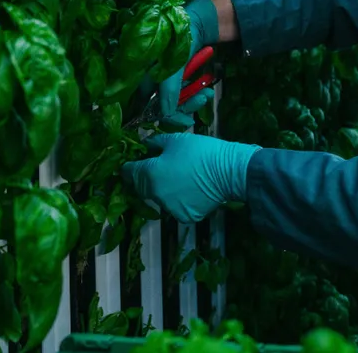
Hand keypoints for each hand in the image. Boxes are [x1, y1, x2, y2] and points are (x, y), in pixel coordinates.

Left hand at [121, 132, 259, 223]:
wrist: (229, 171)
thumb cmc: (201, 151)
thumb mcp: (176, 140)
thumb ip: (156, 143)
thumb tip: (146, 145)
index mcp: (150, 174)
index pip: (128, 173)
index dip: (128, 167)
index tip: (131, 163)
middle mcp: (155, 194)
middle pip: (141, 188)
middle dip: (144, 179)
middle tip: (155, 169)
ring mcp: (169, 208)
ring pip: (159, 198)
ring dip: (162, 190)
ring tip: (177, 179)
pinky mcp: (184, 216)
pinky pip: (176, 207)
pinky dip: (179, 200)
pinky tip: (190, 190)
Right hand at [157, 0, 220, 127]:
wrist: (196, 22)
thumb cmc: (178, 40)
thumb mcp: (173, 67)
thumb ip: (168, 90)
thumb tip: (165, 113)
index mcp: (141, 78)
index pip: (146, 105)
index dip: (163, 115)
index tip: (183, 121)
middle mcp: (150, 81)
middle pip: (163, 106)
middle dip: (184, 107)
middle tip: (200, 103)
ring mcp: (164, 80)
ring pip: (176, 100)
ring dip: (192, 100)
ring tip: (206, 94)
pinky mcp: (177, 78)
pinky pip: (184, 92)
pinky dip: (195, 92)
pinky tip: (206, 89)